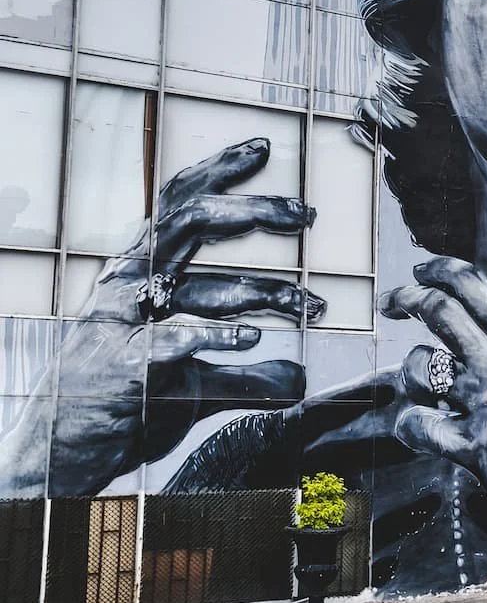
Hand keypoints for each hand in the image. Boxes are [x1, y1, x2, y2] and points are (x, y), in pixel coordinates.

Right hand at [2, 139, 319, 497]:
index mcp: (138, 273)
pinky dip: (218, 337)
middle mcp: (128, 287)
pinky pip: (177, 342)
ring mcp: (123, 326)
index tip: (261, 147)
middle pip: (191, 224)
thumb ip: (247, 376)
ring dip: (263, 292)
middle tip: (304, 214)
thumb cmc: (125, 408)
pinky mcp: (126, 369)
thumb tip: (298, 379)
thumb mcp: (190, 383)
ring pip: (198, 285)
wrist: (62, 456)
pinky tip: (254, 336)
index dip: (216, 170)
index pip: (175, 202)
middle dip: (253, 211)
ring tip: (308, 303)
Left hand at [381, 257, 486, 548]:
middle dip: (407, 297)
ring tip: (419, 386)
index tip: (419, 270)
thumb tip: (482, 338)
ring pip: (420, 364)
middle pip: (440, 309)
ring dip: (409, 372)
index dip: (438, 270)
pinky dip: (409, 426)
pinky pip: (419, 425)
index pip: (475, 285)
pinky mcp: (476, 449)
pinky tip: (418, 430)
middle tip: (391, 302)